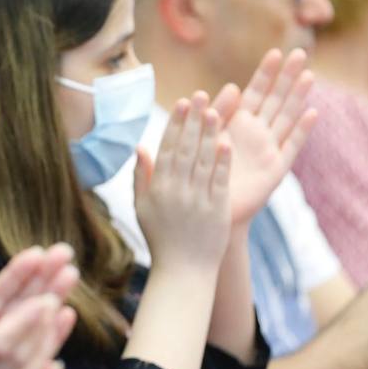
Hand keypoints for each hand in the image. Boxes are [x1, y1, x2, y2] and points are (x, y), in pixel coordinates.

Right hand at [136, 93, 232, 271]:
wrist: (183, 272)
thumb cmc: (161, 239)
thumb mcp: (142, 208)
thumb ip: (141, 177)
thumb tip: (140, 146)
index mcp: (157, 189)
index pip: (167, 149)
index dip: (175, 124)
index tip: (181, 103)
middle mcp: (176, 192)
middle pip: (186, 150)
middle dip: (193, 121)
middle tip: (200, 96)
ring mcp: (198, 201)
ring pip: (204, 161)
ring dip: (210, 134)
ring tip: (215, 111)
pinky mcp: (217, 211)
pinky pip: (220, 181)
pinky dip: (223, 161)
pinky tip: (227, 142)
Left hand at [212, 49, 317, 226]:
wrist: (208, 206)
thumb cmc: (202, 172)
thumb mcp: (207, 137)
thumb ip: (218, 113)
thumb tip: (232, 86)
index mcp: (238, 122)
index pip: (256, 91)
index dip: (266, 73)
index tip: (276, 52)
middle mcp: (257, 132)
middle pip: (276, 99)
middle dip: (287, 77)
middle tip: (300, 52)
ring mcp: (269, 149)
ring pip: (287, 117)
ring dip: (298, 97)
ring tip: (309, 76)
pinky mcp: (275, 169)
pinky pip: (291, 147)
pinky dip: (302, 130)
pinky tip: (313, 113)